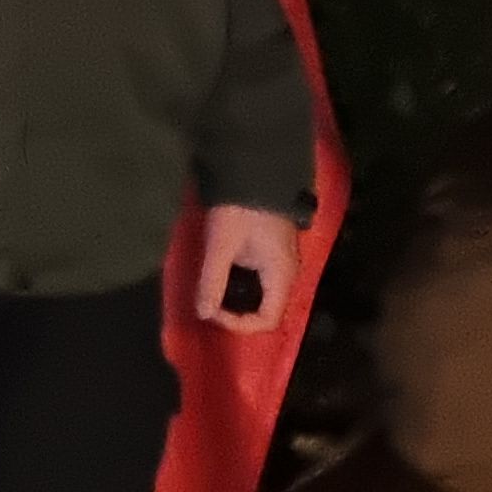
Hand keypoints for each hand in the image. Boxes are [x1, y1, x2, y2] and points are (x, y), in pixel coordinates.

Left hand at [195, 203, 303, 337]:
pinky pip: (260, 278)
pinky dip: (240, 283)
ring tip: (212, 290)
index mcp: (281, 275)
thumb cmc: (239, 209)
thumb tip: (204, 315)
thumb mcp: (221, 246)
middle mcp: (287, 272)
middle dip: (237, 313)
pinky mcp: (272, 249)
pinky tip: (221, 274)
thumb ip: (212, 282)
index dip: (239, 324)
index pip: (267, 320)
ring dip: (237, 298)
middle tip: (210, 302)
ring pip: (262, 294)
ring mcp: (281, 260)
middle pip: (266, 309)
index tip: (213, 311)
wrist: (254, 167)